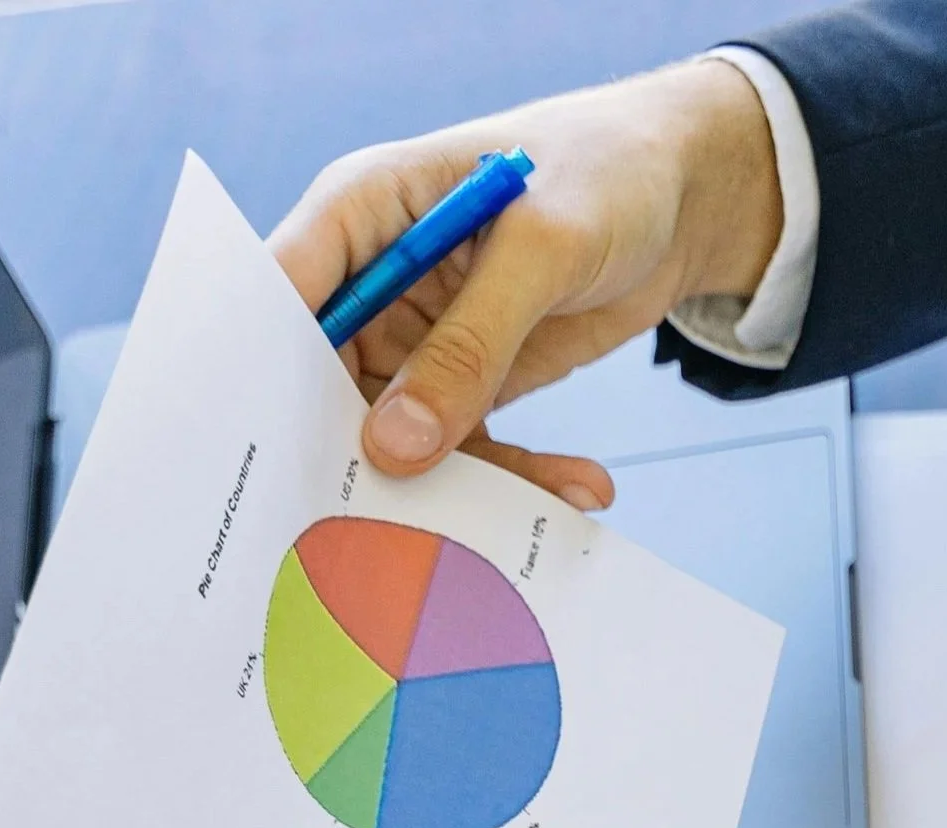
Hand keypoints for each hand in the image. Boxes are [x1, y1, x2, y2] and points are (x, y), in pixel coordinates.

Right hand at [269, 60, 782, 500]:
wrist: (681, 196)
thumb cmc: (604, 174)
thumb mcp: (541, 249)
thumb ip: (469, 345)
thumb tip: (394, 447)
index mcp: (360, 211)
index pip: (280, 296)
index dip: (264, 378)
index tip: (277, 462)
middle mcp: (373, 281)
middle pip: (324, 387)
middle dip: (356, 459)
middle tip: (386, 534)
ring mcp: (417, 339)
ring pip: (399, 436)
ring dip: (461, 482)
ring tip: (531, 512)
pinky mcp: (467, 383)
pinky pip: (466, 448)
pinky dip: (516, 477)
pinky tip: (577, 488)